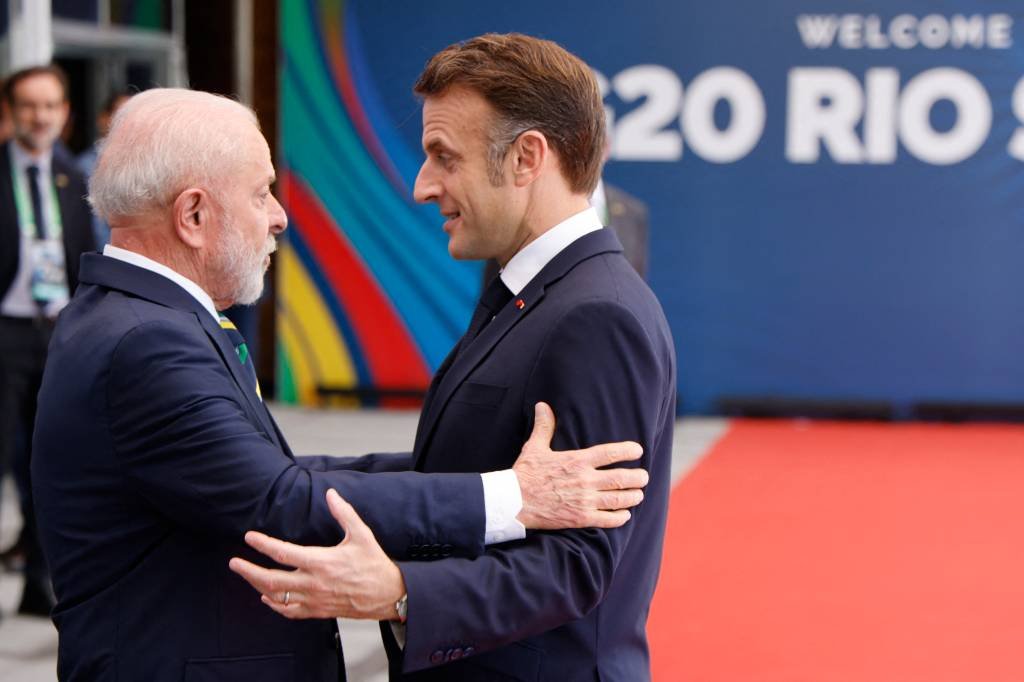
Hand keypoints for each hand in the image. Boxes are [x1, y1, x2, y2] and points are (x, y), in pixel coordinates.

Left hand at [228, 489, 405, 619]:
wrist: (388, 594)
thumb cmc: (374, 565)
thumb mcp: (361, 534)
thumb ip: (343, 513)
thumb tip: (331, 494)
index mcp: (321, 562)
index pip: (283, 553)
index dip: (263, 544)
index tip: (250, 538)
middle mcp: (314, 583)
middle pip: (271, 580)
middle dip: (249, 571)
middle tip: (234, 563)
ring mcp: (314, 600)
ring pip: (277, 597)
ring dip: (258, 586)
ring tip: (247, 575)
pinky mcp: (318, 611)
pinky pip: (289, 611)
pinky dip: (275, 605)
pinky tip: (268, 597)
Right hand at [513, 402, 647, 529]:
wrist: (514, 502)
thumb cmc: (525, 474)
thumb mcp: (534, 447)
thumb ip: (544, 427)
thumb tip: (542, 405)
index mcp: (577, 461)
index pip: (610, 453)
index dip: (628, 451)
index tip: (638, 450)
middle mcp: (585, 480)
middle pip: (622, 478)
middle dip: (638, 478)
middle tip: (644, 477)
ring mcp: (584, 500)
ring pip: (619, 499)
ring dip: (633, 497)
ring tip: (639, 495)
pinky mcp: (580, 518)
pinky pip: (607, 519)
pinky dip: (620, 517)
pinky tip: (625, 514)